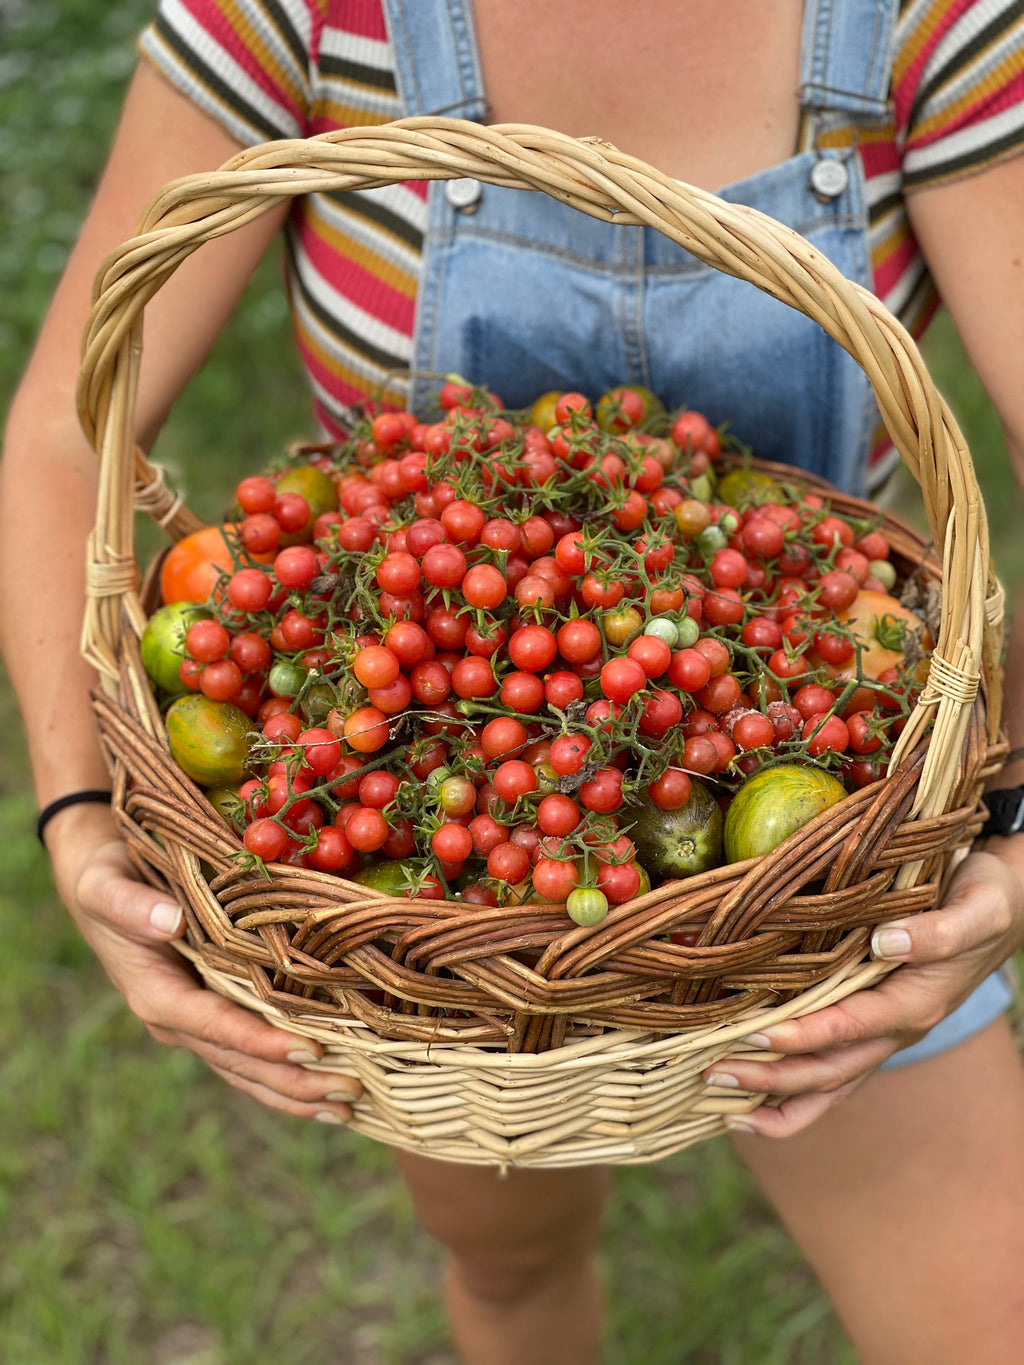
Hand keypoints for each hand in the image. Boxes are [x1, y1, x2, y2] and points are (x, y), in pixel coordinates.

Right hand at [47, 804, 361, 1124]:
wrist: (105, 881)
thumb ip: (130, 905)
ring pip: (249, 1071)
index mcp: (155, 994)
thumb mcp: (106, 884)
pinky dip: (288, 1076)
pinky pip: (252, 1057)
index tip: (309, 1051)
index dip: (260, 1042)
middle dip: (293, 1080)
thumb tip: (170, 922)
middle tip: (350, 1092)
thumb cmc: (108, 877)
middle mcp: (177, 1020)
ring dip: (297, 1092)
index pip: (214, 1026)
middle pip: (240, 1063)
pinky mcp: (214, 1016)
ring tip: (349, 1106)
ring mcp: (197, 1024)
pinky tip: (326, 1092)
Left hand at [705, 841, 1023, 1137]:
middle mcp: (895, 1029)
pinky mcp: (870, 1030)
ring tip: (715, 1097)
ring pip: (825, 1084)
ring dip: (771, 1096)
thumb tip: (886, 940)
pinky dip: (790, 1096)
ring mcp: (881, 1035)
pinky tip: (746, 1105)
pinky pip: (830, 1077)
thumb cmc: (984, 900)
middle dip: (771, 1077)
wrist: (1002, 909)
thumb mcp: (978, 908)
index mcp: (916, 1002)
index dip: (805, 1034)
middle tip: (712, 1072)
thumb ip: (939, 930)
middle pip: (828, 1069)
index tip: (758, 1034)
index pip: (851, 1027)